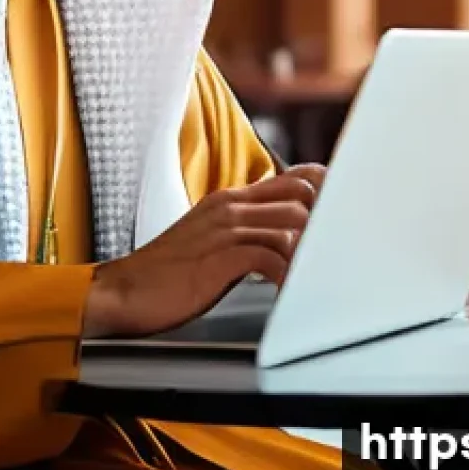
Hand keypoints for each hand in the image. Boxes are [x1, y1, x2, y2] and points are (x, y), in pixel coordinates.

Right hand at [83, 164, 325, 338]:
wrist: (123, 292)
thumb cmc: (168, 273)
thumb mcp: (209, 238)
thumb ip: (244, 230)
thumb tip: (284, 240)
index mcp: (230, 199)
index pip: (293, 177)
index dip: (326, 190)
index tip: (346, 212)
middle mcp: (230, 206)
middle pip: (302, 194)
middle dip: (328, 221)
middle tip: (341, 249)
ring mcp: (224, 229)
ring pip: (291, 224)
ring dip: (312, 250)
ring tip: (323, 273)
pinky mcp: (218, 257)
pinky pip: (269, 258)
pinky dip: (289, 277)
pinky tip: (292, 292)